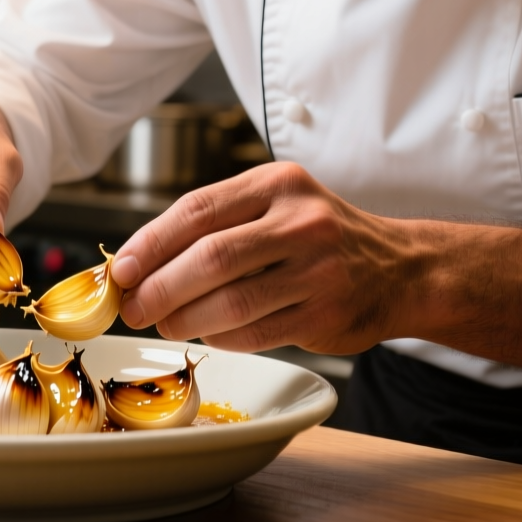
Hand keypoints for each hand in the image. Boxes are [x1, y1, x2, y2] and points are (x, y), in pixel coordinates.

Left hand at [110, 162, 412, 354]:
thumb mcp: (276, 206)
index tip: (121, 271)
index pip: (197, 210)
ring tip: (166, 323)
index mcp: (277, 184)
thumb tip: (138, 263)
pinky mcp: (326, 315)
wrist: (400, 269)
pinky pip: (255, 332)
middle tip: (133, 308)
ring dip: (185, 319)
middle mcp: (301, 221)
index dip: (150, 244)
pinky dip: (222, 337)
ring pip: (231, 301)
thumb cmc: (318, 238)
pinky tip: (210, 333)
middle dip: (160, 288)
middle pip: (211, 258)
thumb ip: (216, 225)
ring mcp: (318, 270)